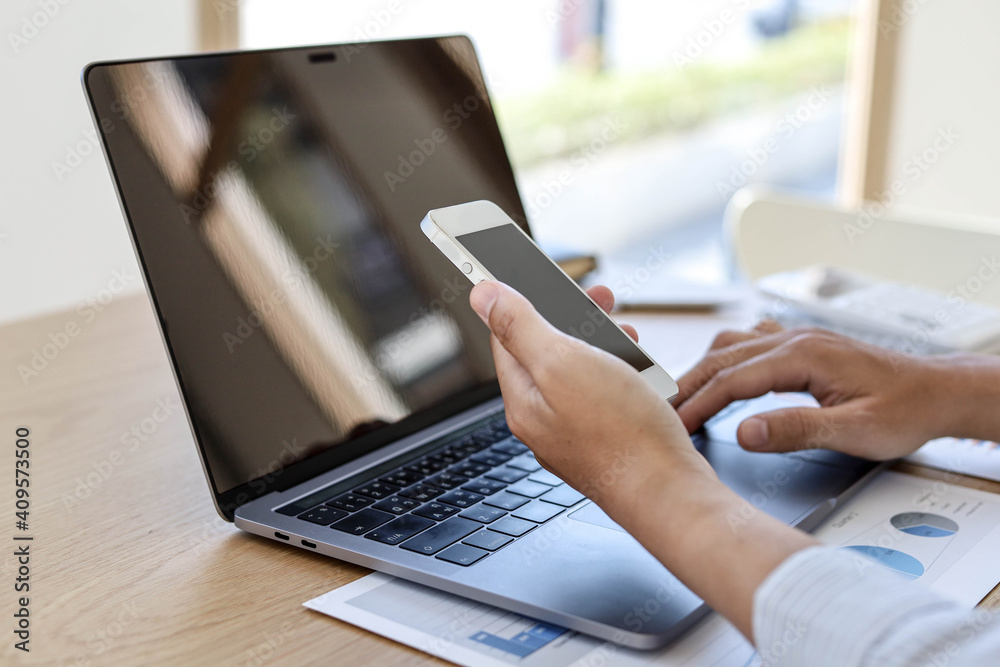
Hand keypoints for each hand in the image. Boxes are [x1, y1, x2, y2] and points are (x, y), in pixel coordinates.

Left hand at [468, 282, 816, 639]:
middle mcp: (542, 420)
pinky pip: (604, 395)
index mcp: (523, 399)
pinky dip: (620, 374)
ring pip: (579, 373)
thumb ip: (521, 327)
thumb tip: (483, 295)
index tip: (533, 273)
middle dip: (573, 318)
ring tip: (628, 333)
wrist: (670, 494)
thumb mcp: (563, 363)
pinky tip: (639, 372)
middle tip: (602, 296)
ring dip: (601, 344)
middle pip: (546, 352)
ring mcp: (574, 434)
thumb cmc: (622, 433)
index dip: (522, 299)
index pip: (507, 337)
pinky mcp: (605, 443)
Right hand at [674, 324, 962, 459]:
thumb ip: (796, 430)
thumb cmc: (905, 411)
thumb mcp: (854, 431)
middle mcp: (796, 339)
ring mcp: (799, 338)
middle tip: (663, 412)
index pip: (733, 379)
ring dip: (704, 369)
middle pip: (723, 358)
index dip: (699, 403)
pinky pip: (750, 343)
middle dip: (688, 385)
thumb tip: (744, 432)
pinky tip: (722, 374)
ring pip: (732, 346)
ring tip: (684, 397)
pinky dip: (725, 359)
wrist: (938, 392)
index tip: (675, 425)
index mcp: (803, 356)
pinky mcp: (804, 346)